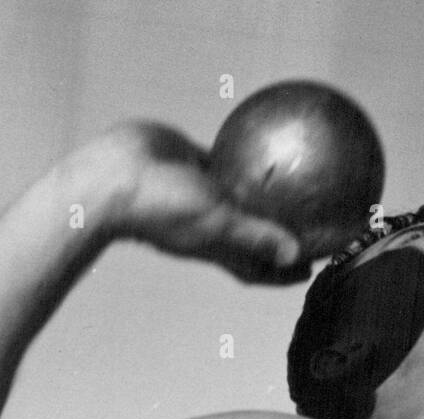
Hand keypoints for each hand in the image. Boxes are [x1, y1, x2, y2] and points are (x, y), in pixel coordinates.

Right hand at [104, 120, 311, 284]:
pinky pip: (222, 161)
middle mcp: (212, 225)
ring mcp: (200, 195)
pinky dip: (240, 157)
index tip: (310, 268)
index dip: (283, 273)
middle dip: (280, 235)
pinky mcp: (190, 164)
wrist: (113, 176)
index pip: (258, 268)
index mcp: (219, 247)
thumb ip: (257, 237)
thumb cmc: (162, 208)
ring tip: (294, 179)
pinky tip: (264, 140)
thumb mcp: (217, 224)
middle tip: (310, 222)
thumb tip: (298, 257)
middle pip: (253, 236)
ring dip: (262, 193)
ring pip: (239, 196)